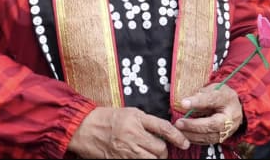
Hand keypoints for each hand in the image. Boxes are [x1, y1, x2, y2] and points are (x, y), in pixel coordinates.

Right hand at [67, 106, 188, 158]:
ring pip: (151, 159)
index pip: (164, 128)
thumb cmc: (108, 118)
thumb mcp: (131, 113)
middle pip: (160, 148)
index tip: (184, 142)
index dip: (177, 137)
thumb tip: (164, 132)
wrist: (85, 127)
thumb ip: (148, 122)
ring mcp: (126, 150)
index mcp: (137, 119)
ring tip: (150, 153)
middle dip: (163, 151)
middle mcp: (133, 134)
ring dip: (155, 158)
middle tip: (160, 148)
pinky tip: (139, 156)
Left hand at [174, 83, 243, 145]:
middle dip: (194, 125)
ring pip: (209, 136)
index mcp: (228, 99)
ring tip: (179, 130)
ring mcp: (227, 130)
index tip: (184, 103)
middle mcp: (230, 117)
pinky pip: (207, 141)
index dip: (198, 102)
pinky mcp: (221, 138)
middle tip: (179, 123)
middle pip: (213, 124)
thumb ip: (201, 94)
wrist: (234, 108)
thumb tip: (186, 102)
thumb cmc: (221, 96)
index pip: (213, 100)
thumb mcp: (213, 89)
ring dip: (192, 134)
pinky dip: (194, 139)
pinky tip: (185, 135)